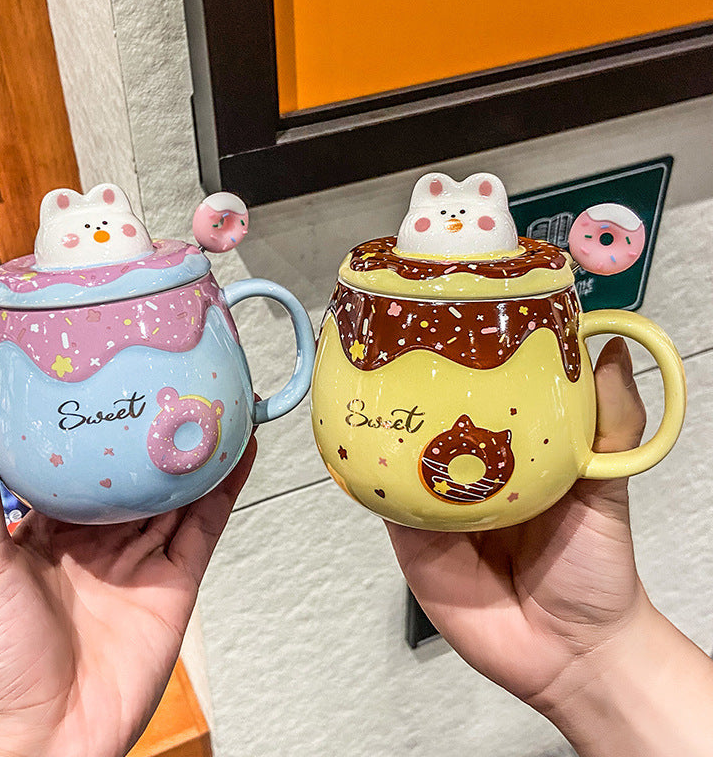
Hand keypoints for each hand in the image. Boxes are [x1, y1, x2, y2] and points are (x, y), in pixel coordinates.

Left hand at [0, 401, 255, 756]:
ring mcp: (141, 559)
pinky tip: (237, 456)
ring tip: (217, 404)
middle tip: (179, 380)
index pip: (83, 461)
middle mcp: (100, 539)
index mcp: (51, 528)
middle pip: (139, 472)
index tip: (116, 380)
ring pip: (178, 492)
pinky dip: (224, 490)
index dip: (102, 421)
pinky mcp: (175, 581)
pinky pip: (204, 527)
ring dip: (199, 451)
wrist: (43, 738)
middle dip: (158, 430)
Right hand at [387, 337, 648, 707]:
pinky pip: (386, 502)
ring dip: (385, 426)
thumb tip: (614, 351)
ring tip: (368, 381)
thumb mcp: (608, 488)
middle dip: (413, 387)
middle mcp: (470, 472)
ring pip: (401, 457)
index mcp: (514, 452)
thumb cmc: (595, 569)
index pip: (483, 397)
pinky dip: (371, 477)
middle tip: (395, 342)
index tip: (455, 321)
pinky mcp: (414, 537)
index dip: (468, 363)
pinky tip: (360, 445)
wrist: (567, 654)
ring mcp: (438, 504)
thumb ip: (612, 426)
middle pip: (433, 422)